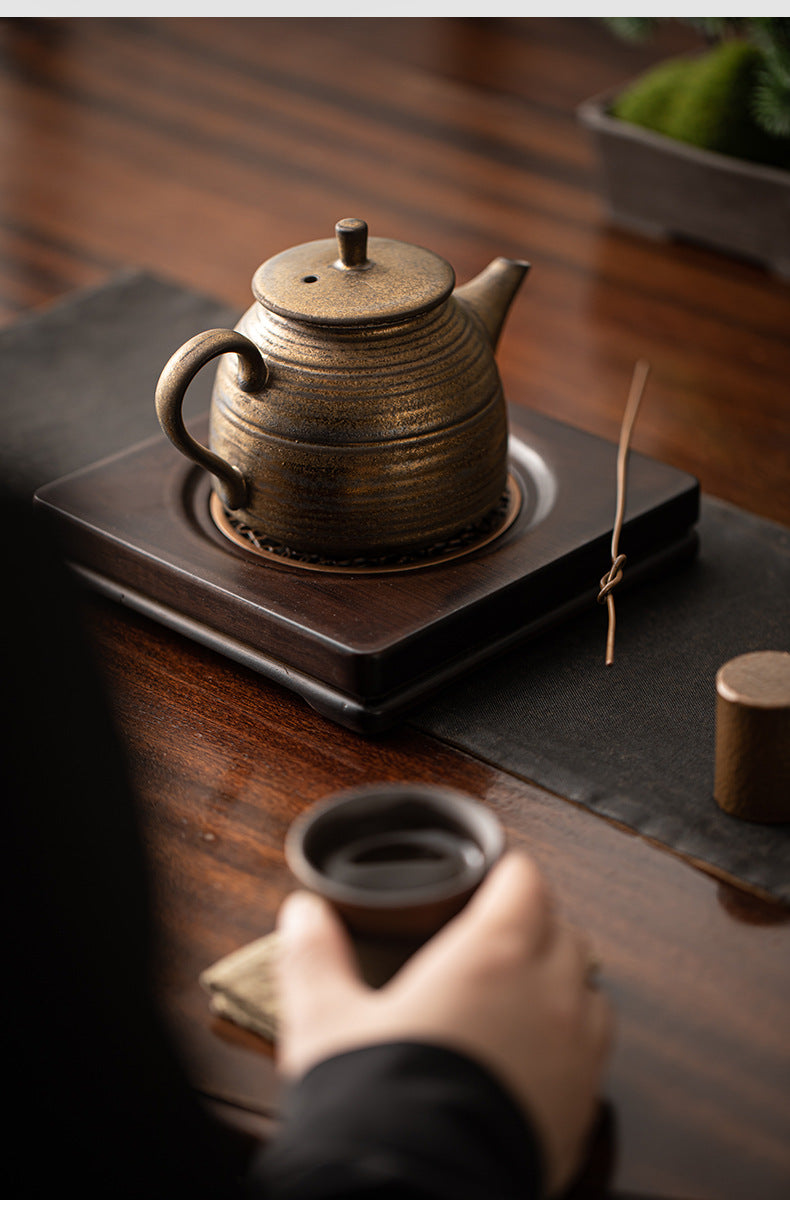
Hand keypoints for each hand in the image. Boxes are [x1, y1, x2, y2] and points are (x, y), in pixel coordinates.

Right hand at [274, 850, 612, 1194]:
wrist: (414, 1193)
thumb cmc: (378, 1105)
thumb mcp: (325, 1019)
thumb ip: (314, 956)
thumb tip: (302, 914)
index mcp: (492, 956)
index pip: (527, 882)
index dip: (509, 874)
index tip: (494, 879)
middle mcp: (547, 996)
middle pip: (564, 930)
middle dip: (536, 924)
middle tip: (498, 935)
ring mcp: (576, 1055)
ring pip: (590, 991)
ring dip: (562, 982)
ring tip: (521, 996)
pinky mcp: (583, 1110)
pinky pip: (594, 1054)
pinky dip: (571, 1042)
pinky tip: (532, 1059)